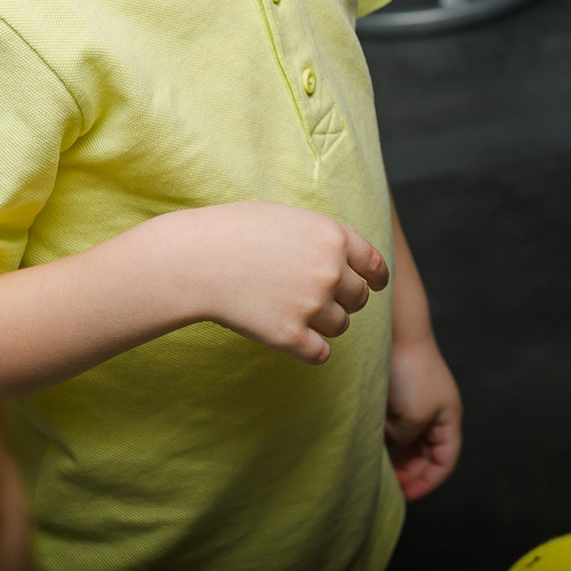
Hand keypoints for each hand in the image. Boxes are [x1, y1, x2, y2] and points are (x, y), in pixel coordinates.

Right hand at [159, 201, 389, 364]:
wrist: (195, 260)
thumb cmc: (235, 231)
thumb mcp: (288, 216)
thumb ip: (323, 233)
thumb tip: (352, 245)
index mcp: (334, 237)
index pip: (374, 265)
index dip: (375, 278)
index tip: (374, 286)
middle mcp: (331, 272)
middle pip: (359, 298)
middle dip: (343, 299)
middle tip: (314, 296)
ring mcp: (313, 306)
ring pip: (341, 326)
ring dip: (324, 323)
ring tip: (294, 311)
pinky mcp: (291, 336)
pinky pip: (321, 353)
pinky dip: (311, 349)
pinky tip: (294, 338)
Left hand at [386, 334, 463, 499]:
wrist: (397, 335)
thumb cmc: (410, 375)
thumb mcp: (412, 418)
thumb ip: (405, 440)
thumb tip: (394, 442)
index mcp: (449, 419)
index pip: (445, 461)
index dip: (428, 481)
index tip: (405, 495)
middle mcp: (436, 413)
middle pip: (427, 454)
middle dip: (410, 472)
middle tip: (387, 484)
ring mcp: (418, 404)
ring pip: (410, 442)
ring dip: (396, 456)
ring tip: (378, 467)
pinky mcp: (399, 395)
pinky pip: (396, 427)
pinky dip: (387, 439)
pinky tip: (371, 445)